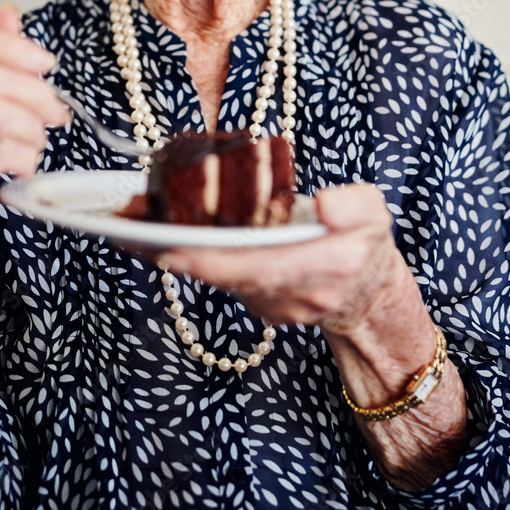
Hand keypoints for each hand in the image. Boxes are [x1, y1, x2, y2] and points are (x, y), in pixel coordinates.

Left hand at [159, 183, 403, 331]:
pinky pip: (224, 284)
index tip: (178, 249)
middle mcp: (296, 295)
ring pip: (221, 282)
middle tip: (137, 234)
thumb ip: (354, 205)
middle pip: (230, 277)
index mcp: (325, 266)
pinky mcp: (261, 307)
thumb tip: (323, 203)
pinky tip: (163, 239)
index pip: (262, 266)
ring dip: (178, 257)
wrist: (369, 297)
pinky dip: (194, 262)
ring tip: (135, 228)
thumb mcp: (374, 213)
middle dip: (182, 256)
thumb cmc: (365, 244)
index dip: (217, 261)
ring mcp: (276, 307)